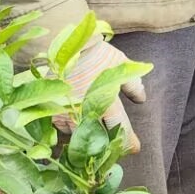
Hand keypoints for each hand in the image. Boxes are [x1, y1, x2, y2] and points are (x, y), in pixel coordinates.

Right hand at [55, 38, 143, 154]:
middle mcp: (86, 113)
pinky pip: (64, 130)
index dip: (129, 142)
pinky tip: (78, 128)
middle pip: (100, 140)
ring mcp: (67, 114)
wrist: (64, 46)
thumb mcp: (120, 66)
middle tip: (115, 146)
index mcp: (105, 103)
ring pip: (80, 137)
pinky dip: (73, 131)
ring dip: (89, 140)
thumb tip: (141, 99)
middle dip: (109, 146)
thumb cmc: (96, 54)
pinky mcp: (53, 113)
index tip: (135, 148)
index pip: (120, 130)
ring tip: (96, 140)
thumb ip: (133, 85)